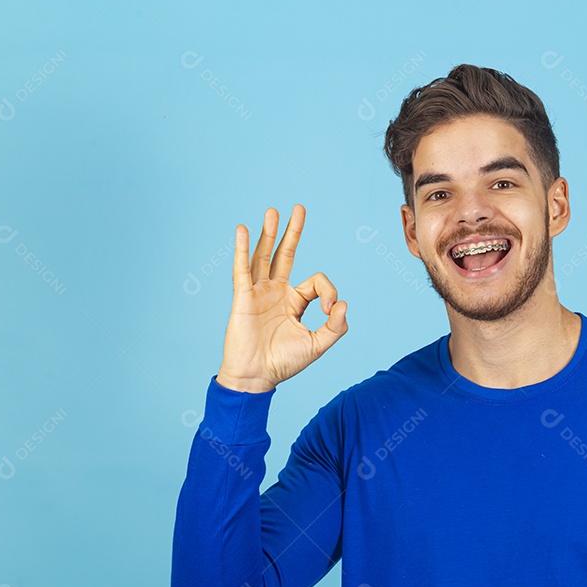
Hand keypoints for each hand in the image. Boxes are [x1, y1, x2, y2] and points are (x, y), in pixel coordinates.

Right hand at [215, 204, 347, 392]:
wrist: (256, 377)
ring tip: (273, 211)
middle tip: (299, 208)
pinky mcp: (243, 297)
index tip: (330, 309)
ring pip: (264, 256)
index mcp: (294, 302)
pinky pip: (242, 269)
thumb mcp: (318, 345)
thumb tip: (343, 303)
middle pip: (285, 254)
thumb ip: (335, 326)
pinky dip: (242, 249)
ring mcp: (258, 292)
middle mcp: (276, 292)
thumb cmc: (284, 363)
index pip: (316, 282)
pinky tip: (242, 230)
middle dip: (293, 232)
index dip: (328, 291)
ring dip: (269, 233)